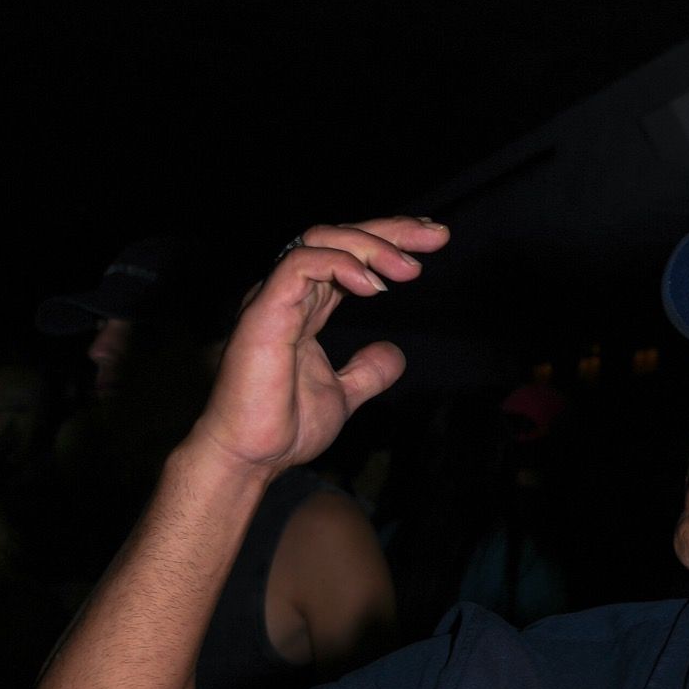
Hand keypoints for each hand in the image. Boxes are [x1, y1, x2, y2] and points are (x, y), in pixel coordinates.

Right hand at [193, 217, 448, 477]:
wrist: (252, 457)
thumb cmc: (284, 428)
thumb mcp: (343, 395)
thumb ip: (366, 371)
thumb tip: (395, 353)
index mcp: (304, 307)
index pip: (348, 257)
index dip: (388, 242)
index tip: (431, 242)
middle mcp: (287, 294)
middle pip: (338, 238)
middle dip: (390, 231)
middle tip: (436, 235)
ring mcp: (273, 299)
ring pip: (319, 241)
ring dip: (370, 247)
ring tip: (408, 268)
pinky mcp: (264, 312)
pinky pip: (300, 266)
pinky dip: (340, 265)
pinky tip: (372, 285)